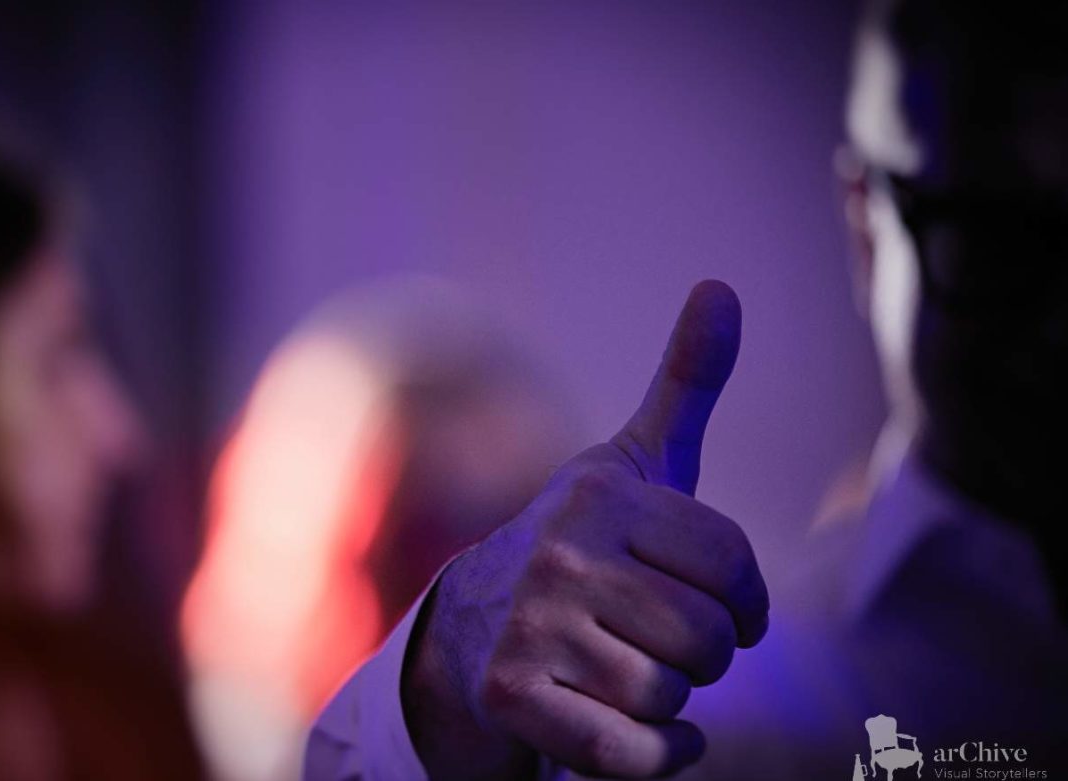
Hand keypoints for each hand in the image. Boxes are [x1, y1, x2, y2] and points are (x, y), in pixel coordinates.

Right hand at [402, 280, 768, 778]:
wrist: (473, 628)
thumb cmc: (581, 544)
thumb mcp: (631, 464)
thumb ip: (684, 382)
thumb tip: (722, 285)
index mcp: (598, 494)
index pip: (733, 564)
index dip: (745, 598)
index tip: (728, 605)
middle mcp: (559, 554)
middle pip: (711, 638)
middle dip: (704, 652)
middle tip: (664, 640)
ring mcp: (529, 628)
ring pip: (673, 695)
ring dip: (671, 699)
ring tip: (629, 670)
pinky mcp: (514, 697)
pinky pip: (637, 755)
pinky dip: (661, 756)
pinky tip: (647, 732)